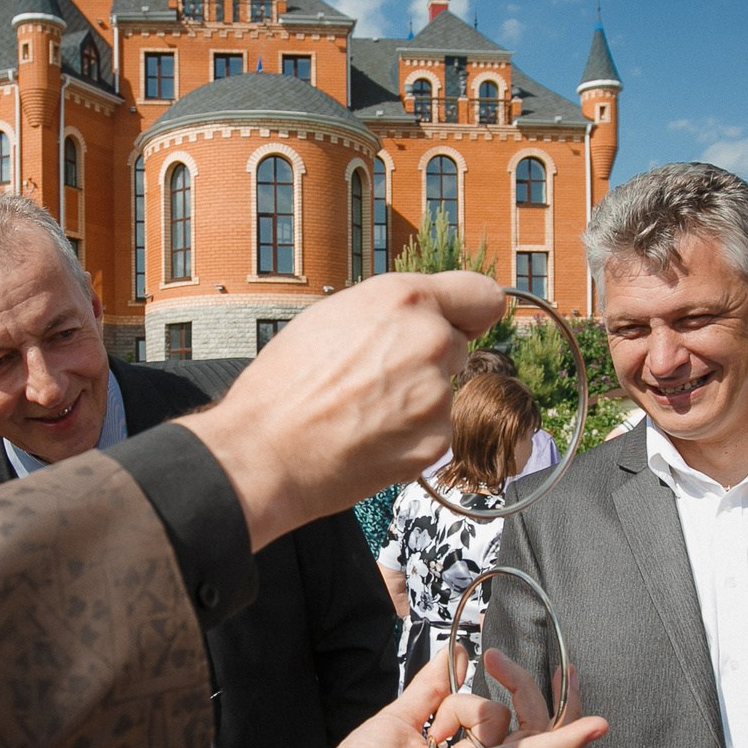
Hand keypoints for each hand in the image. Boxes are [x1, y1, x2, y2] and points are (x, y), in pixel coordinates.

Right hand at [176, 271, 503, 549]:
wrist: (264, 452)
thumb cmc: (285, 385)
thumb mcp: (331, 317)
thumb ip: (388, 313)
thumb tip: (419, 317)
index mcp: (404, 299)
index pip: (482, 295)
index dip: (472, 312)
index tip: (466, 324)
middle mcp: (431, 340)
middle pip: (458, 348)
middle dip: (429, 361)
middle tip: (375, 380)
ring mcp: (437, 394)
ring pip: (444, 392)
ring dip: (417, 402)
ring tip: (362, 412)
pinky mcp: (436, 441)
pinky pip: (434, 432)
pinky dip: (409, 437)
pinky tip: (367, 438)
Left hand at [238, 646, 605, 747]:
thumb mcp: (400, 720)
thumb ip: (430, 688)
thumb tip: (457, 653)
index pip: (526, 739)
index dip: (535, 701)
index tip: (509, 663)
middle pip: (538, 734)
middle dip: (530, 690)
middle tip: (499, 659)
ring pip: (525, 730)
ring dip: (506, 694)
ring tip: (473, 679)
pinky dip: (562, 740)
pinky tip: (592, 726)